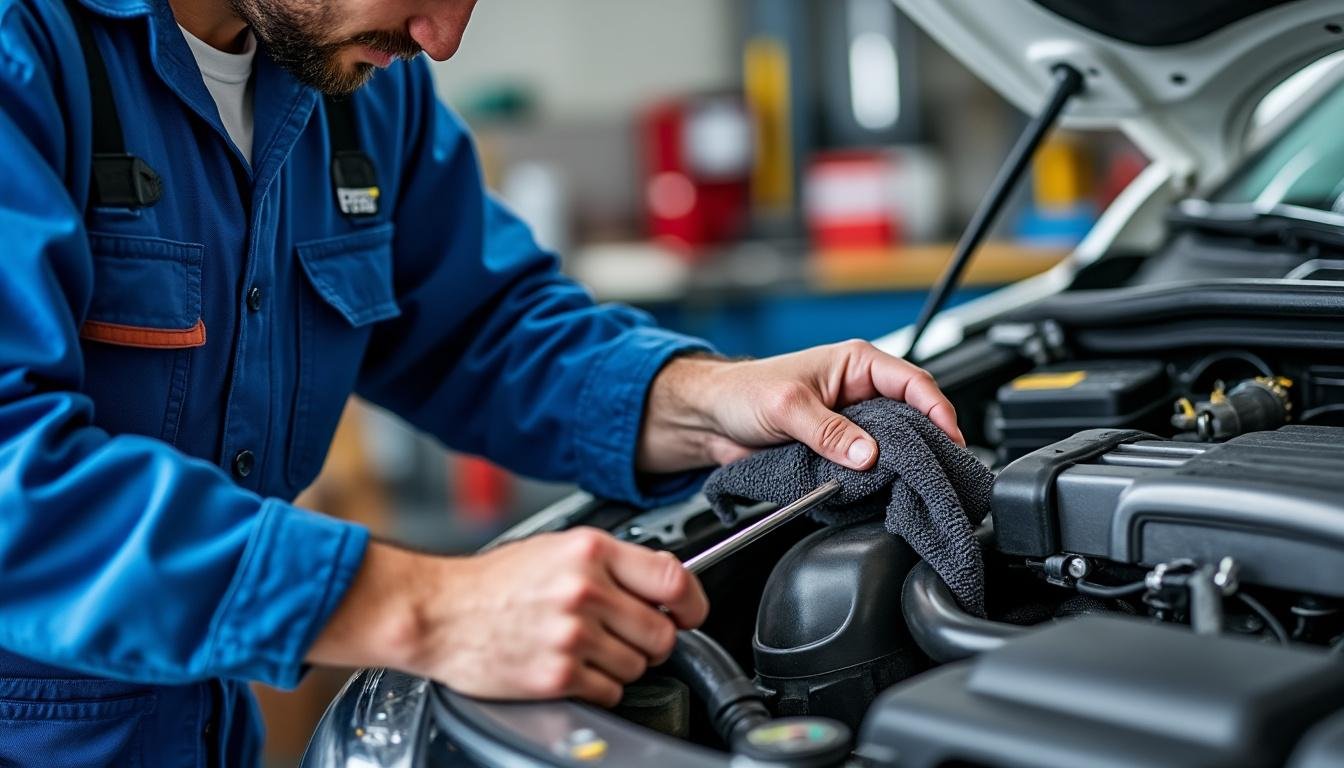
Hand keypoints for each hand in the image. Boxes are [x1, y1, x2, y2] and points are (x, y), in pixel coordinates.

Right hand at [307, 530, 707, 706]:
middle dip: (651, 640)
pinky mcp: (557, 675)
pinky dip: (598, 686)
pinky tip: (571, 668)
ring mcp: (572, 635)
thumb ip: (609, 564)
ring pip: (638, 666)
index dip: (692, 603)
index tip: (690, 613)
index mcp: (589, 552)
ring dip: (622, 664)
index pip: (673, 579)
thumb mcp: (555, 549)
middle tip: (626, 636)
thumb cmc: (491, 583)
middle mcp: (585, 591)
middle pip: (662, 632)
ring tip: (586, 648)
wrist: (437, 613)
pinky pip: (609, 691)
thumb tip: (660, 586)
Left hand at [638, 339, 963, 472]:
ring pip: (893, 444)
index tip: (949, 438)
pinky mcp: (838, 449)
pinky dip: (876, 478)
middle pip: (912, 416)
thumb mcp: (788, 407)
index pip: (914, 383)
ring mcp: (851, 422)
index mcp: (856, 363)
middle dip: (927, 441)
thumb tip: (866, 453)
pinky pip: (868, 465)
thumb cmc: (743, 393)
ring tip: (915, 482)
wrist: (710, 420)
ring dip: (901, 463)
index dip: (937, 410)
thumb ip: (828, 431)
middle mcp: (859, 391)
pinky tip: (882, 490)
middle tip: (938, 468)